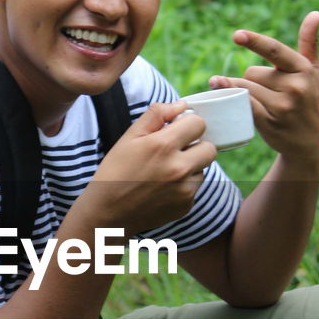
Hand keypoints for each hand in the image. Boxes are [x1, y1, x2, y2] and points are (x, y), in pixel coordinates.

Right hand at [86, 100, 215, 233]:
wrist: (108, 213)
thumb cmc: (115, 171)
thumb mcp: (129, 137)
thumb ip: (156, 115)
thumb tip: (181, 105)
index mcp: (163, 146)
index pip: (198, 123)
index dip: (187, 124)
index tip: (177, 130)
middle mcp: (179, 168)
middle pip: (210, 148)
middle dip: (196, 145)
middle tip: (176, 150)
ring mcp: (185, 190)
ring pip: (203, 168)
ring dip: (190, 166)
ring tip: (164, 172)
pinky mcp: (186, 206)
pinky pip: (194, 187)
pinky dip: (183, 185)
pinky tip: (162, 188)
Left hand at [210, 11, 318, 164]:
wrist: (308, 141)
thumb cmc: (308, 99)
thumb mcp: (312, 71)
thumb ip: (310, 41)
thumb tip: (316, 13)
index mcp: (304, 69)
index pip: (275, 50)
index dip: (255, 42)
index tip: (236, 35)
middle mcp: (295, 86)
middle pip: (252, 72)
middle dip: (252, 79)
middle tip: (267, 92)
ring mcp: (282, 106)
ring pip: (244, 88)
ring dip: (240, 91)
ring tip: (254, 99)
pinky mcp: (269, 122)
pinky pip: (243, 104)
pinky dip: (233, 100)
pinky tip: (226, 98)